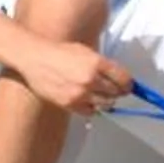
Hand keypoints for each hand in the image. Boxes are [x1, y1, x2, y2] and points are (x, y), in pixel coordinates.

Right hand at [13, 37, 130, 116]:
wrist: (35, 58)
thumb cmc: (58, 52)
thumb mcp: (85, 51)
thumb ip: (102, 64)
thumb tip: (117, 77)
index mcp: (96, 63)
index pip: (124, 79)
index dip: (128, 83)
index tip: (128, 85)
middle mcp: (90, 79)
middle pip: (117, 93)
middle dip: (117, 91)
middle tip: (114, 89)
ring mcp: (80, 93)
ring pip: (106, 104)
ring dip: (106, 100)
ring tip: (99, 94)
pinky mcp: (70, 103)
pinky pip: (91, 111)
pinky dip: (92, 107)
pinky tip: (87, 99)